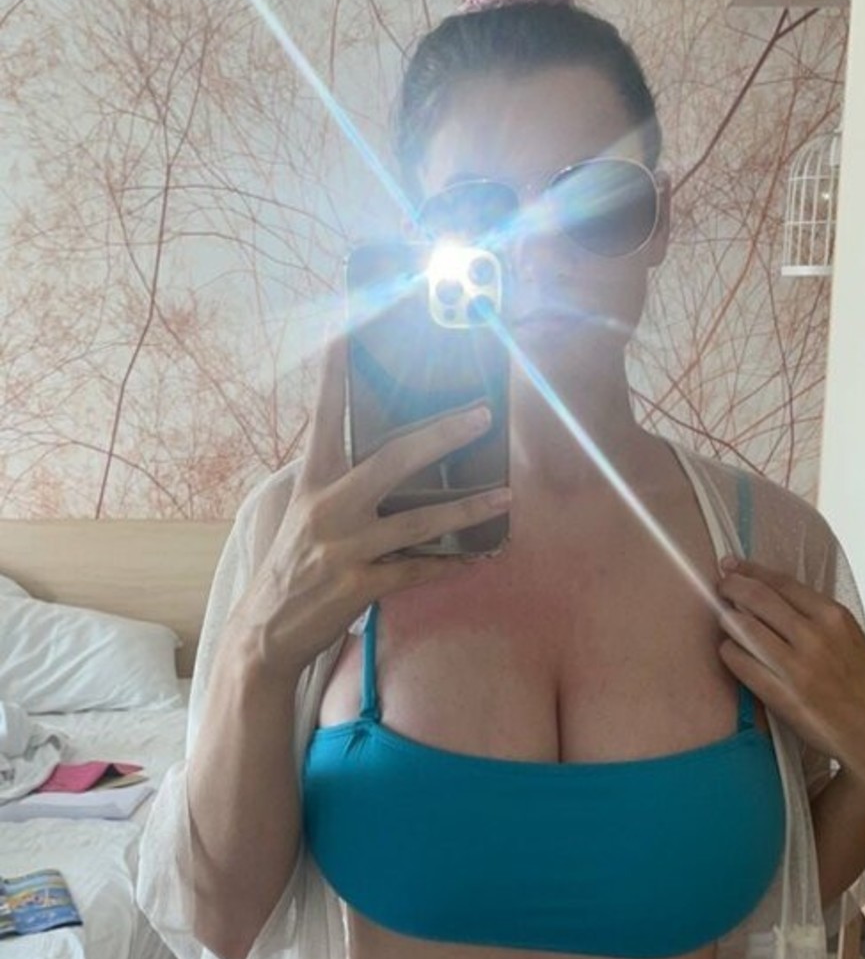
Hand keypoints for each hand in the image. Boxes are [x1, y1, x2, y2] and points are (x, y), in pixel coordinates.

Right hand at [235, 330, 509, 679]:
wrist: (266, 629)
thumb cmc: (294, 564)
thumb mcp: (304, 513)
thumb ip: (339, 484)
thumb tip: (388, 459)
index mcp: (313, 482)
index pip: (324, 416)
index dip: (335, 373)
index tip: (346, 329)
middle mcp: (328, 508)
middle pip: (392, 460)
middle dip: (442, 435)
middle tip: (481, 414)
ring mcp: (344, 548)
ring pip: (418, 521)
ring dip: (468, 510)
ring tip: (505, 496)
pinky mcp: (358, 585)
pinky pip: (417, 570)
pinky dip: (450, 565)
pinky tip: (479, 559)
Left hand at [715, 557, 864, 802]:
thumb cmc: (864, 686)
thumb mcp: (850, 638)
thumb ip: (816, 618)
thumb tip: (773, 599)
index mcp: (833, 617)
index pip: (781, 583)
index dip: (750, 571)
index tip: (733, 565)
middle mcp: (813, 636)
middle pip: (757, 599)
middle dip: (731, 587)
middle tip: (720, 586)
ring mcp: (795, 666)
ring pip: (743, 627)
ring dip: (727, 620)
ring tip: (724, 619)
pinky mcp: (780, 694)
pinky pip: (740, 663)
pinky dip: (730, 652)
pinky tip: (731, 650)